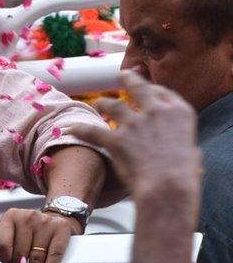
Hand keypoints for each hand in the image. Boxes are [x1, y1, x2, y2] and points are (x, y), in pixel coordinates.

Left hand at [0, 208, 82, 262]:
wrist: (55, 219)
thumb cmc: (27, 227)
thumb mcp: (6, 224)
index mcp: (11, 216)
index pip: (1, 243)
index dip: (4, 257)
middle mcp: (27, 217)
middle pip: (20, 253)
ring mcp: (45, 223)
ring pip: (36, 257)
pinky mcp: (61, 229)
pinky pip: (54, 254)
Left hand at [64, 70, 200, 208]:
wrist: (169, 187)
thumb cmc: (184, 175)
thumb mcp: (192, 151)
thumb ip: (182, 143)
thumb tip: (185, 149)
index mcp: (179, 112)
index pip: (163, 92)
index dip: (152, 89)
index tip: (147, 88)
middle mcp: (156, 111)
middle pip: (138, 88)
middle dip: (129, 79)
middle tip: (122, 75)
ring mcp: (134, 123)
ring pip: (113, 105)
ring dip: (104, 103)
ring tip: (98, 103)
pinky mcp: (116, 138)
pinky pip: (92, 130)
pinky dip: (80, 129)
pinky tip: (72, 128)